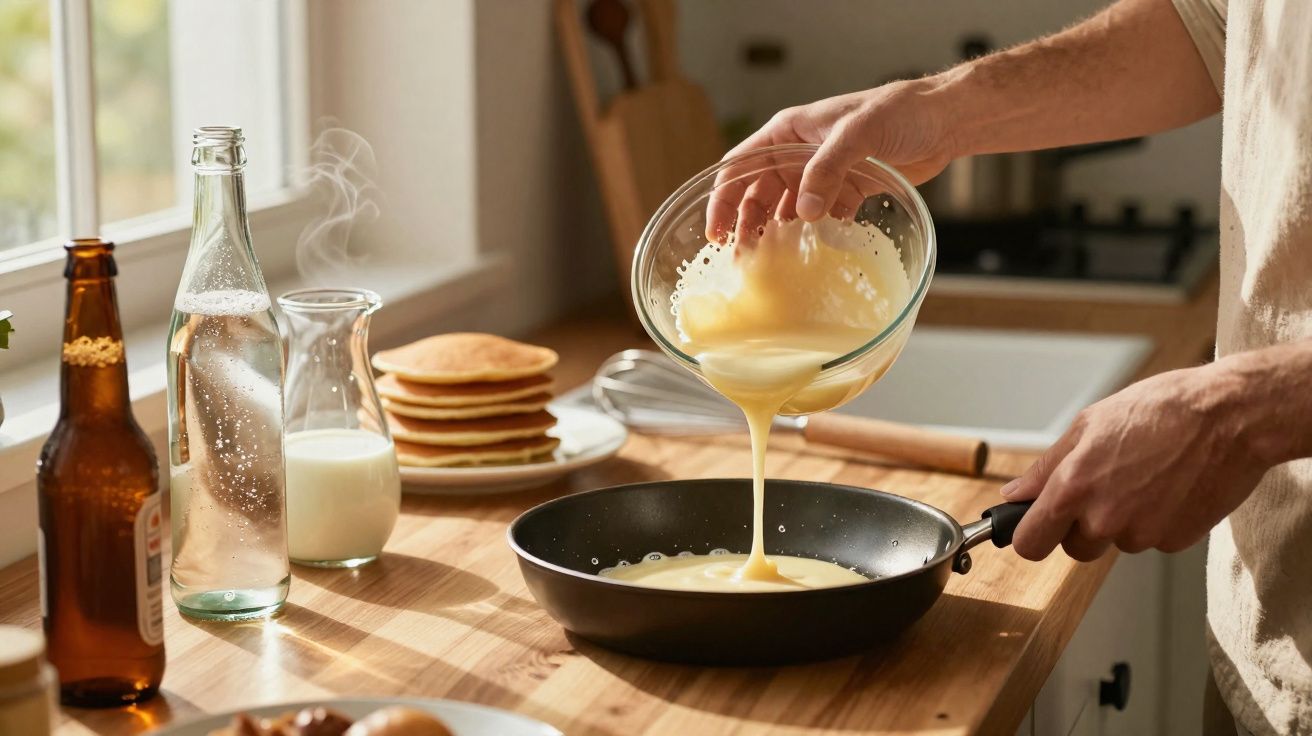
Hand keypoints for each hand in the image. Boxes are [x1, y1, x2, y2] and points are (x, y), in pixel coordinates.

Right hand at [706, 79, 955, 244]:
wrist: (943, 120)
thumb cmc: (898, 111)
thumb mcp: (857, 133)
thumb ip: (827, 170)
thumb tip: (804, 213)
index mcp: (788, 133)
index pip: (741, 167)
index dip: (724, 200)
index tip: (717, 233)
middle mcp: (798, 156)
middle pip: (758, 196)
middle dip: (747, 227)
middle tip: (741, 262)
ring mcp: (821, 177)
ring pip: (787, 211)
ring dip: (777, 237)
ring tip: (769, 267)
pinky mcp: (846, 193)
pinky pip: (820, 220)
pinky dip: (814, 238)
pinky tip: (811, 258)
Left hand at [1002, 362, 1271, 561]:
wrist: (1229, 416)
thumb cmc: (1160, 409)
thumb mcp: (1089, 424)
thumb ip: (1046, 467)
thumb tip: (1015, 494)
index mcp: (1073, 487)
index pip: (1030, 543)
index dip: (1031, 536)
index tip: (1036, 528)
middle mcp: (1104, 518)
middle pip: (1075, 549)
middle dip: (1082, 526)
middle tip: (1106, 486)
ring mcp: (1142, 533)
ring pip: (1116, 542)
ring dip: (1123, 521)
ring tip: (1145, 476)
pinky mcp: (1176, 541)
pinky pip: (1152, 540)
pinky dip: (1157, 521)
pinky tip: (1170, 486)